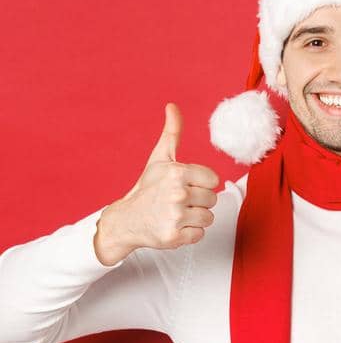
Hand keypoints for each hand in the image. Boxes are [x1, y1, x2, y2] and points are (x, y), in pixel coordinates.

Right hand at [95, 103, 220, 264]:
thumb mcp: (159, 158)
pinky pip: (200, 234)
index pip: (213, 180)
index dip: (201, 184)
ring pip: (208, 217)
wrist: (126, 220)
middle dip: (198, 201)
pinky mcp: (174, 236)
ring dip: (195, 218)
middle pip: (212, 199)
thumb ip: (172, 133)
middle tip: (177, 201)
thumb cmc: (146, 188)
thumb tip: (172, 106)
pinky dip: (189, 233)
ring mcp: (175, 216)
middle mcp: (176, 193)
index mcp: (176, 172)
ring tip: (175, 213)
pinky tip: (173, 226)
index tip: (184, 185)